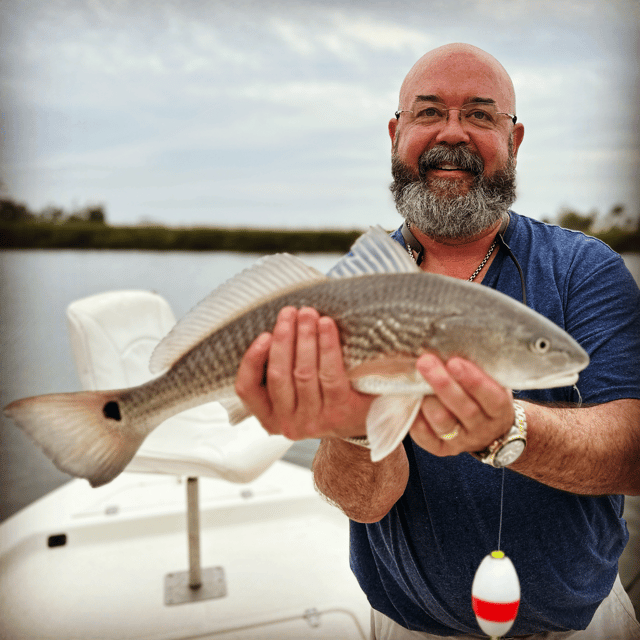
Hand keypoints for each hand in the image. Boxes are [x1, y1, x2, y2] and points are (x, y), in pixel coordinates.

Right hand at [235, 306, 371, 440]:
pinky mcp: (339, 413)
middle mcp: (289, 424)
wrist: (368, 417)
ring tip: (308, 313)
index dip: (252, 360)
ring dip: (305, 337)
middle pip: (279, 375)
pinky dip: (327, 346)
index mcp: (270, 417)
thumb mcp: (294, 392)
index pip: (248, 389)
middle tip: (289, 312)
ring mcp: (314, 421)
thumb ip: (280, 370)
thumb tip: (276, 329)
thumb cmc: (324, 396)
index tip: (264, 335)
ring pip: (303, 372)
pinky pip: (329, 374)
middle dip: (283, 338)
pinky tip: (326, 326)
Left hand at [409, 354, 513, 455]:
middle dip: (443, 384)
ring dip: (427, 400)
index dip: (474, 381)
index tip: (455, 362)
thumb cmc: (484, 394)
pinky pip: (425, 436)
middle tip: (426, 362)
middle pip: (465, 409)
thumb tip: (449, 343)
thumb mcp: (492, 380)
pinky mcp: (441, 449)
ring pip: (444, 423)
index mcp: (500, 411)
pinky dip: (416, 417)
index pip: (492, 398)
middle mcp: (482, 429)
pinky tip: (409, 399)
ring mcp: (462, 442)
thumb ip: (478, 367)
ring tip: (415, 380)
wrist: (486, 429)